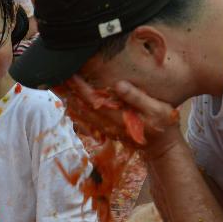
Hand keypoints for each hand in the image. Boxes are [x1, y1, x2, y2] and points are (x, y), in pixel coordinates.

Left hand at [59, 77, 180, 154]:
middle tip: (58, 77)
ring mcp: (106, 129)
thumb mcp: (157, 109)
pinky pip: (87, 120)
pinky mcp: (107, 130)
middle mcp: (109, 124)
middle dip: (70, 92)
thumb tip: (118, 84)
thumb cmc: (163, 125)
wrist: (162, 148)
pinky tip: (71, 100)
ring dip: (71, 100)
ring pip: (83, 114)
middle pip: (83, 107)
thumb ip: (137, 97)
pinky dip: (77, 110)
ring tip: (60, 86)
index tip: (71, 73)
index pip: (94, 100)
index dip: (81, 87)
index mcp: (119, 117)